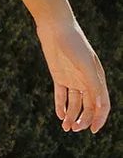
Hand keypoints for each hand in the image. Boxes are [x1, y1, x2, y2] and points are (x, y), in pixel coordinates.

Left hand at [36, 14, 110, 132]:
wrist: (55, 26)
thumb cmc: (73, 43)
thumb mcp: (85, 65)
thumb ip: (93, 85)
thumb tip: (100, 108)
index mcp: (97, 78)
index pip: (102, 104)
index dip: (99, 119)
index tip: (92, 131)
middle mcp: (86, 80)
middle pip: (88, 106)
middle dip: (83, 120)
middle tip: (74, 129)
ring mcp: (73, 78)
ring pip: (75, 103)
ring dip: (71, 116)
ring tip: (65, 127)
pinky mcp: (59, 75)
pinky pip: (61, 95)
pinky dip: (61, 106)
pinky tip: (59, 115)